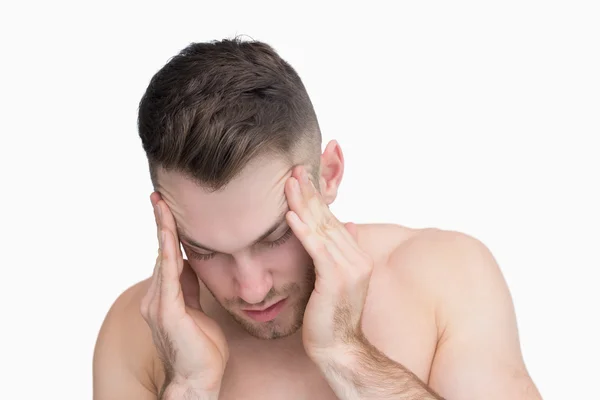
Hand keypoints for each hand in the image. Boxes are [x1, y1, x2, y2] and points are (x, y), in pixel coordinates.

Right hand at [140, 192, 228, 395]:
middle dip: (161, 224)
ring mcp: (158, 304)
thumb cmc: (202, 348)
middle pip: (161, 252)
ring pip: (163, 258)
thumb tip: (190, 263)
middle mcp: (156, 297)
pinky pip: (169, 275)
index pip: (166, 257)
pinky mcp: (167, 312)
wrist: (198, 379)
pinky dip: (170, 252)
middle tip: (158, 196)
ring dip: (163, 231)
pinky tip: (170, 234)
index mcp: (165, 297)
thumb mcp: (197, 310)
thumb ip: (189, 287)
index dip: (167, 232)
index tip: (166, 208)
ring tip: (161, 205)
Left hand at [284, 167, 373, 358]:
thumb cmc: (330, 318)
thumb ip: (337, 253)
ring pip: (322, 230)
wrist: (339, 349)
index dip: (317, 199)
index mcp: (356, 257)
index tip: (303, 178)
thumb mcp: (335, 280)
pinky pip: (317, 251)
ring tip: (290, 184)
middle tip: (295, 169)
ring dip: (304, 205)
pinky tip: (290, 216)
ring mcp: (349, 269)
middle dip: (310, 193)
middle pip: (327, 220)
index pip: (332, 222)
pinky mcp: (335, 280)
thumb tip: (343, 225)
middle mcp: (356, 259)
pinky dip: (303, 232)